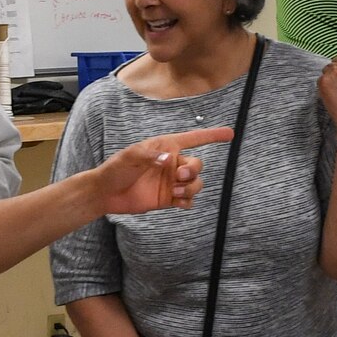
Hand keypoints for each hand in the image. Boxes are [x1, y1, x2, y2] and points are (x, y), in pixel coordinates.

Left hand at [93, 126, 232, 214]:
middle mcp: (172, 164)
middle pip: (197, 165)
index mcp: (166, 147)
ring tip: (174, 190)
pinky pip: (188, 200)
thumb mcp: (131, 156)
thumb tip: (169, 159)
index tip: (230, 134)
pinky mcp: (169, 198)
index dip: (212, 136)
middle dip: (193, 170)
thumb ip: (151, 155)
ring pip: (196, 184)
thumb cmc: (116, 168)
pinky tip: (177, 202)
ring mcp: (171, 182)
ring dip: (190, 187)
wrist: (106, 193)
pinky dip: (187, 202)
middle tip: (178, 176)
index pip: (194, 139)